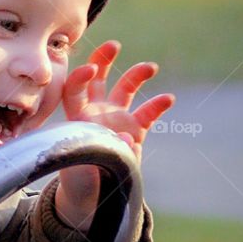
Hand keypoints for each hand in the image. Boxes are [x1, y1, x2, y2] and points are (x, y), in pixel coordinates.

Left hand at [55, 40, 173, 229]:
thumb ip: (99, 152)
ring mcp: (116, 119)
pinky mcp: (135, 130)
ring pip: (125, 89)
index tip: (89, 68)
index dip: (79, 78)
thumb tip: (124, 137)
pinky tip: (168, 98)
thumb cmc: (77, 180)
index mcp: (75, 117)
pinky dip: (157, 105)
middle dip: (104, 59)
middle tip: (113, 45)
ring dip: (136, 75)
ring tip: (150, 67)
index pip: (74, 90)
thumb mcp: (79, 169)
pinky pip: (147, 114)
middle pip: (97, 78)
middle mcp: (95, 112)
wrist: (93, 196)